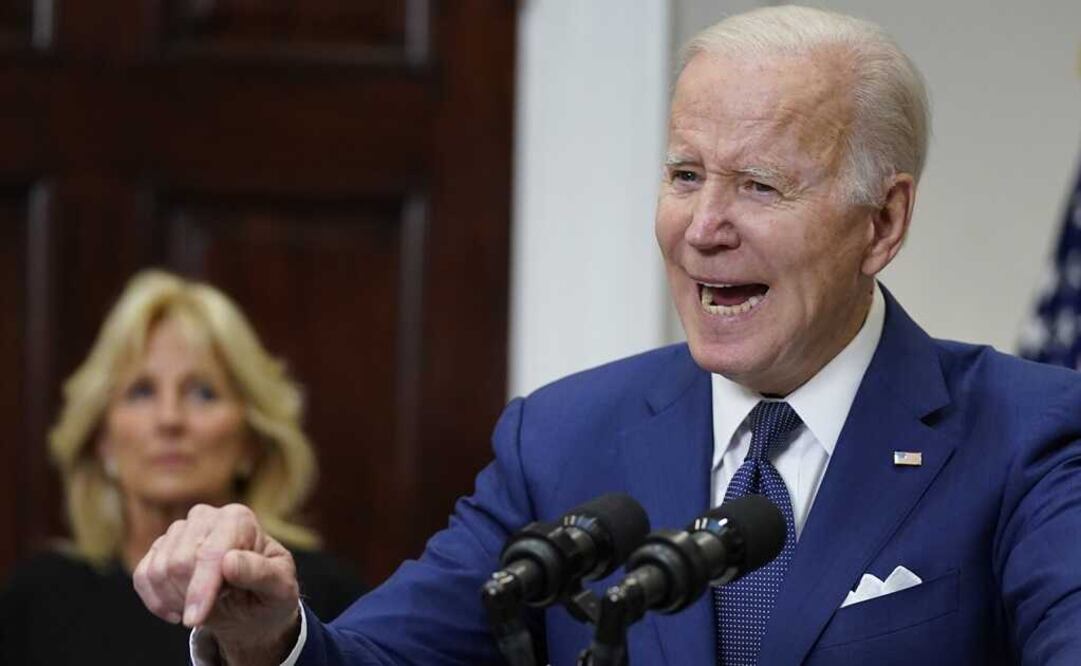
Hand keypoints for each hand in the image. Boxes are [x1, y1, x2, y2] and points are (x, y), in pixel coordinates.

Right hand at [133, 503, 300, 662]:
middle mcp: (206, 517)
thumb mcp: (280, 588)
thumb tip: (230, 561)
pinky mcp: (160, 547)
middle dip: (192, 596)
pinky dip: (156, 601)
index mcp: (238, 519)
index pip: (211, 554)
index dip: (201, 589)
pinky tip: (178, 610)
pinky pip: (143, 576)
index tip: (195, 620)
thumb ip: (261, 573)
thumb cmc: (271, 591)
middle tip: (215, 605)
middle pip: (179, 563)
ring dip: (176, 600)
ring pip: (158, 570)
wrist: (253, 603)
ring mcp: (180, 530)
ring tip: (202, 606)